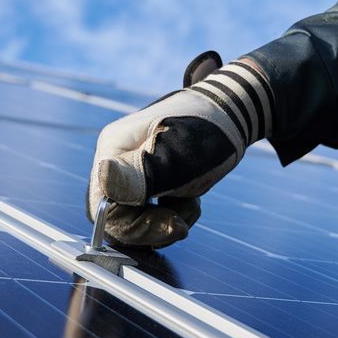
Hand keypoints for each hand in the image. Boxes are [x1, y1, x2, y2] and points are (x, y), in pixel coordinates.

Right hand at [86, 53, 272, 247]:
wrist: (231, 110)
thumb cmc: (207, 129)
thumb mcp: (178, 155)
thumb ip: (141, 173)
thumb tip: (105, 180)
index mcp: (113, 149)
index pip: (105, 208)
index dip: (137, 227)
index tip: (175, 226)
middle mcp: (114, 160)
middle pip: (119, 216)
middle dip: (156, 224)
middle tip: (188, 215)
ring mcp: (130, 170)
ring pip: (136, 218)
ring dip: (168, 219)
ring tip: (193, 200)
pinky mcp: (147, 179)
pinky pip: (150, 213)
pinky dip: (173, 213)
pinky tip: (190, 199)